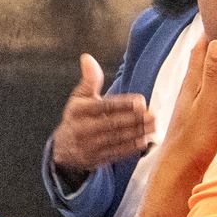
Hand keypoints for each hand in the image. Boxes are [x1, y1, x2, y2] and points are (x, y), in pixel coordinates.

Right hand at [49, 54, 153, 172]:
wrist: (62, 149)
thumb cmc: (77, 117)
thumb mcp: (78, 98)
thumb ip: (89, 79)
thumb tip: (87, 57)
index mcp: (78, 110)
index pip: (103, 106)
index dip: (123, 104)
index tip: (141, 101)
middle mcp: (82, 128)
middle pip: (112, 123)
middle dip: (134, 119)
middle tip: (153, 115)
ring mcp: (89, 146)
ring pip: (116, 138)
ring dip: (136, 132)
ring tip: (153, 126)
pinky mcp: (96, 159)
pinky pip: (115, 153)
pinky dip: (130, 148)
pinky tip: (143, 141)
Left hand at [149, 38, 216, 195]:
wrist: (182, 170)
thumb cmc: (195, 139)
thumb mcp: (207, 104)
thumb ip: (212, 75)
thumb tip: (216, 42)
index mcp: (193, 84)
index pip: (200, 49)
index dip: (209, 31)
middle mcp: (195, 90)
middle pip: (207, 60)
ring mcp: (201, 103)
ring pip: (215, 75)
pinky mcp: (208, 117)